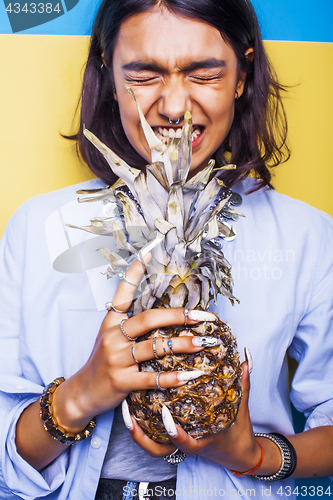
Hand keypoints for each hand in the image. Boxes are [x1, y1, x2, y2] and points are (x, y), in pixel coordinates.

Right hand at [51, 255, 215, 433]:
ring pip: (155, 347)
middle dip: (178, 316)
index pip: (122, 293)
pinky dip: (173, 377)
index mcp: (112, 322)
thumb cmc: (103, 362)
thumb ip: (130, 324)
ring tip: (204, 343)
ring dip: (183, 344)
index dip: (133, 273)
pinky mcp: (122, 381)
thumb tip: (162, 313)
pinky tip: (190, 375)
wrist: (82, 393)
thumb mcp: (111, 337)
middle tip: (202, 316)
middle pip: (149, 319)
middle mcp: (113, 337)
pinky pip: (152, 378)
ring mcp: (116, 359)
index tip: (147, 253)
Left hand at [124, 354, 262, 473]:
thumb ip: (242, 384)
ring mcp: (179, 443)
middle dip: (144, 435)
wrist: (238, 452)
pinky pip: (153, 442)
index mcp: (206, 438)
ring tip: (125, 413)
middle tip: (130, 413)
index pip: (188, 443)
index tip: (166, 416)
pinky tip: (130, 412)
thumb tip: (245, 359)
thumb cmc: (238, 429)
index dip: (176, 433)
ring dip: (137, 434)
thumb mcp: (242, 407)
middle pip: (162, 448)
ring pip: (153, 447)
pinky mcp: (172, 440)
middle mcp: (189, 443)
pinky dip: (140, 432)